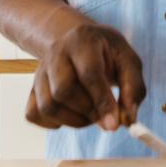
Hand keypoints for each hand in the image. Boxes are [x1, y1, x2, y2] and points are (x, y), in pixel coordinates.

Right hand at [25, 22, 145, 131]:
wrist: (76, 41)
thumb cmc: (107, 53)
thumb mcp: (128, 60)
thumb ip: (133, 88)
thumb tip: (127, 119)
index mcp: (83, 40)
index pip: (89, 74)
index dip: (102, 102)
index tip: (114, 125)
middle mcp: (56, 53)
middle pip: (62, 91)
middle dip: (87, 112)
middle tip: (105, 117)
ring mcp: (40, 71)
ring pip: (47, 105)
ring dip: (73, 121)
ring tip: (91, 115)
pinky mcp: (32, 88)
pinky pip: (34, 114)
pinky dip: (53, 123)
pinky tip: (71, 116)